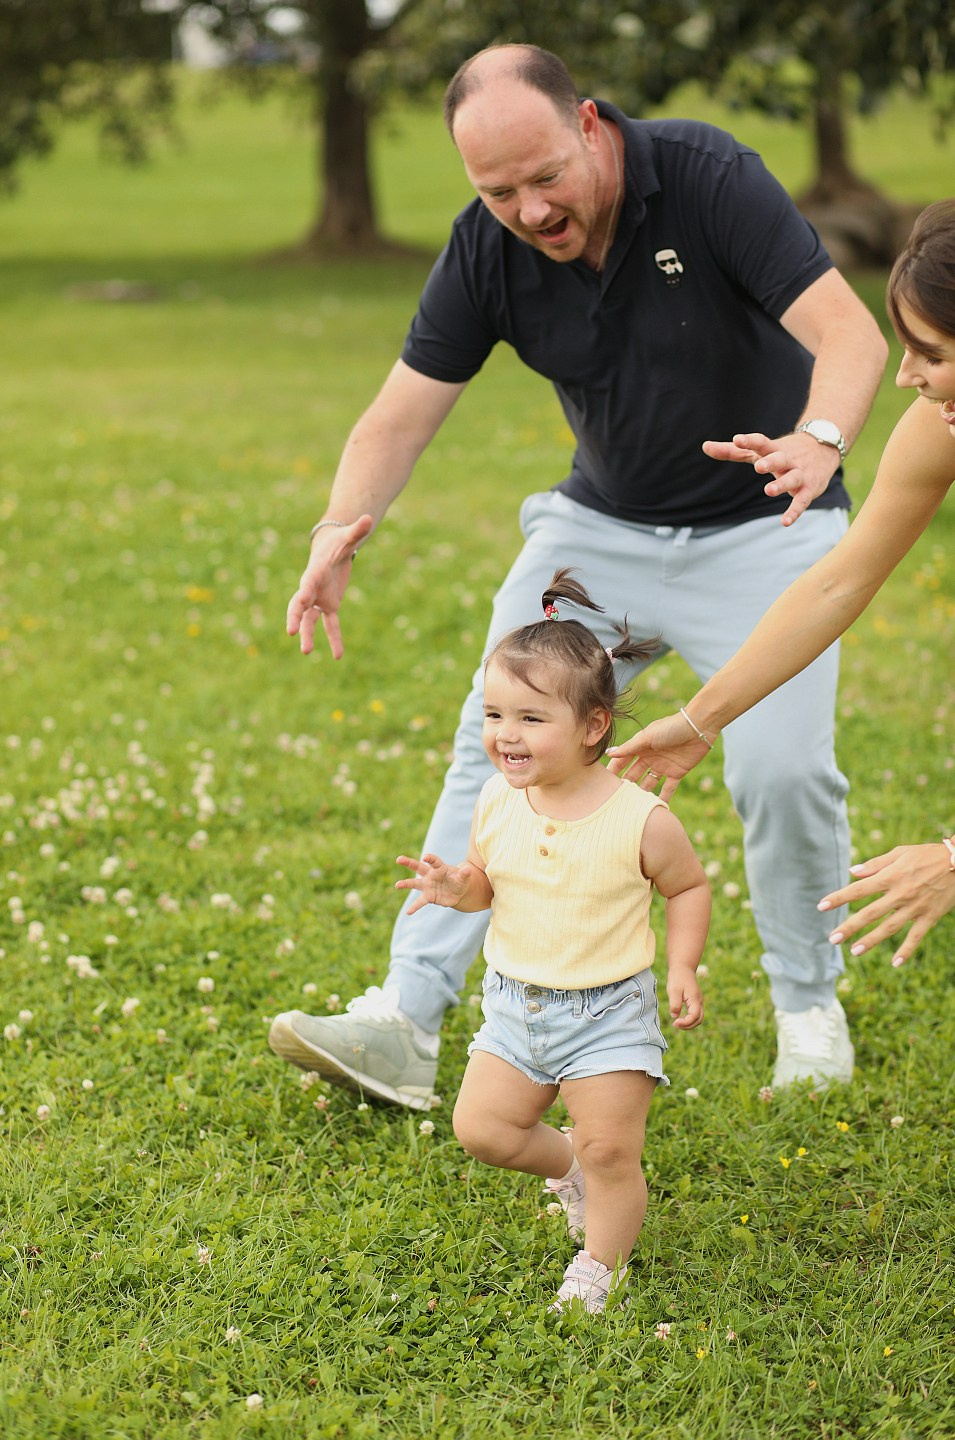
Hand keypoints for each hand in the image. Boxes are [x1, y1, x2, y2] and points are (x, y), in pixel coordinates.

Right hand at [286, 514, 374, 658]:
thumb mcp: (348, 537)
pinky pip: (330, 625)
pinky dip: (334, 639)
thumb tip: (368, 518)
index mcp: (314, 572)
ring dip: (308, 635)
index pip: (305, 585)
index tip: (299, 604)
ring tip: (306, 652)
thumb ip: (357, 531)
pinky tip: (338, 656)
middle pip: (300, 605)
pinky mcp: (329, 605)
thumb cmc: (338, 541)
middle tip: (292, 633)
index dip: (302, 596)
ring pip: (310, 619)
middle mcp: (312, 588)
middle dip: (295, 618)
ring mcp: (318, 598)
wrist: (332, 548)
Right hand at [395, 853, 470, 913]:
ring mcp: (427, 885)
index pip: (434, 861)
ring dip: (406, 884)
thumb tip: (468, 870)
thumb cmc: (460, 880)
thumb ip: (464, 874)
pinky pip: (420, 902)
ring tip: (397, 885)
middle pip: (418, 867)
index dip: (430, 859)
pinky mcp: (428, 896)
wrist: (458, 892)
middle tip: (399, 859)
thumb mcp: (464, 878)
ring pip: (414, 883)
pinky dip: (414, 907)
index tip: (425, 857)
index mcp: (439, 867)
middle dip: (408, 863)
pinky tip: (408, 912)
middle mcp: (430, 875)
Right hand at [606, 712, 712, 801]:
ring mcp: (663, 766)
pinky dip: (663, 798)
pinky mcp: (677, 772)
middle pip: (634, 774)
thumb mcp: (647, 737)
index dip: (613, 771)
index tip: (602, 785)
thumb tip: (608, 754)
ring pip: (649, 783)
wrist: (699, 727)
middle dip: (625, 786)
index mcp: (640, 747)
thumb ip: (629, 748)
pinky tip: (656, 810)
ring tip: (632, 808)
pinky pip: (669, 788)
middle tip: (615, 801)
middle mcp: (649, 757)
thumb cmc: (671, 727)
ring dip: (642, 794)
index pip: (622, 761)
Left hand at [667, 967, 703, 1028]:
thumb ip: (675, 1004)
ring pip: (698, 1018)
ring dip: (689, 1023)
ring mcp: (698, 1001)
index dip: (685, 1022)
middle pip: (699, 1020)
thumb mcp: (673, 990)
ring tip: (677, 1023)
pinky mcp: (695, 1001)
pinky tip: (680, 1018)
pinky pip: (696, 1014)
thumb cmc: (677, 978)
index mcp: (695, 999)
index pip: (694, 1016)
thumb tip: (675, 1016)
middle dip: (688, 1026)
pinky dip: (689, 1019)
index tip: (674, 1023)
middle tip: (675, 1025)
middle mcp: (699, 1001)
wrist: (683, 968)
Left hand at [702, 430, 840, 526]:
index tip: (737, 439)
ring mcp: (800, 473)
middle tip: (758, 466)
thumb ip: (733, 451)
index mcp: (773, 448)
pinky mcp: (809, 489)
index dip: (749, 440)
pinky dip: (794, 511)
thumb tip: (704, 446)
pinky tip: (785, 522)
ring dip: (782, 484)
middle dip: (771, 462)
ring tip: (769, 490)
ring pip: (792, 478)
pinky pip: (802, 501)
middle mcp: (788, 459)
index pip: (761, 442)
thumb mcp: (760, 450)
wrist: (825, 447)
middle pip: (779, 458)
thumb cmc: (784, 451)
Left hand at [818, 843, 954, 966]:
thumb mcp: (900, 853)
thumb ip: (875, 865)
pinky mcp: (930, 916)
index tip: (821, 906)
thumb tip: (852, 872)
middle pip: (870, 913)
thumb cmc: (927, 855)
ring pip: (889, 927)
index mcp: (890, 876)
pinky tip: (896, 963)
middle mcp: (900, 893)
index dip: (839, 898)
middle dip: (849, 926)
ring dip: (871, 940)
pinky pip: (917, 936)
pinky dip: (907, 950)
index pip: (858, 890)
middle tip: (832, 939)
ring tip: (854, 951)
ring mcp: (915, 907)